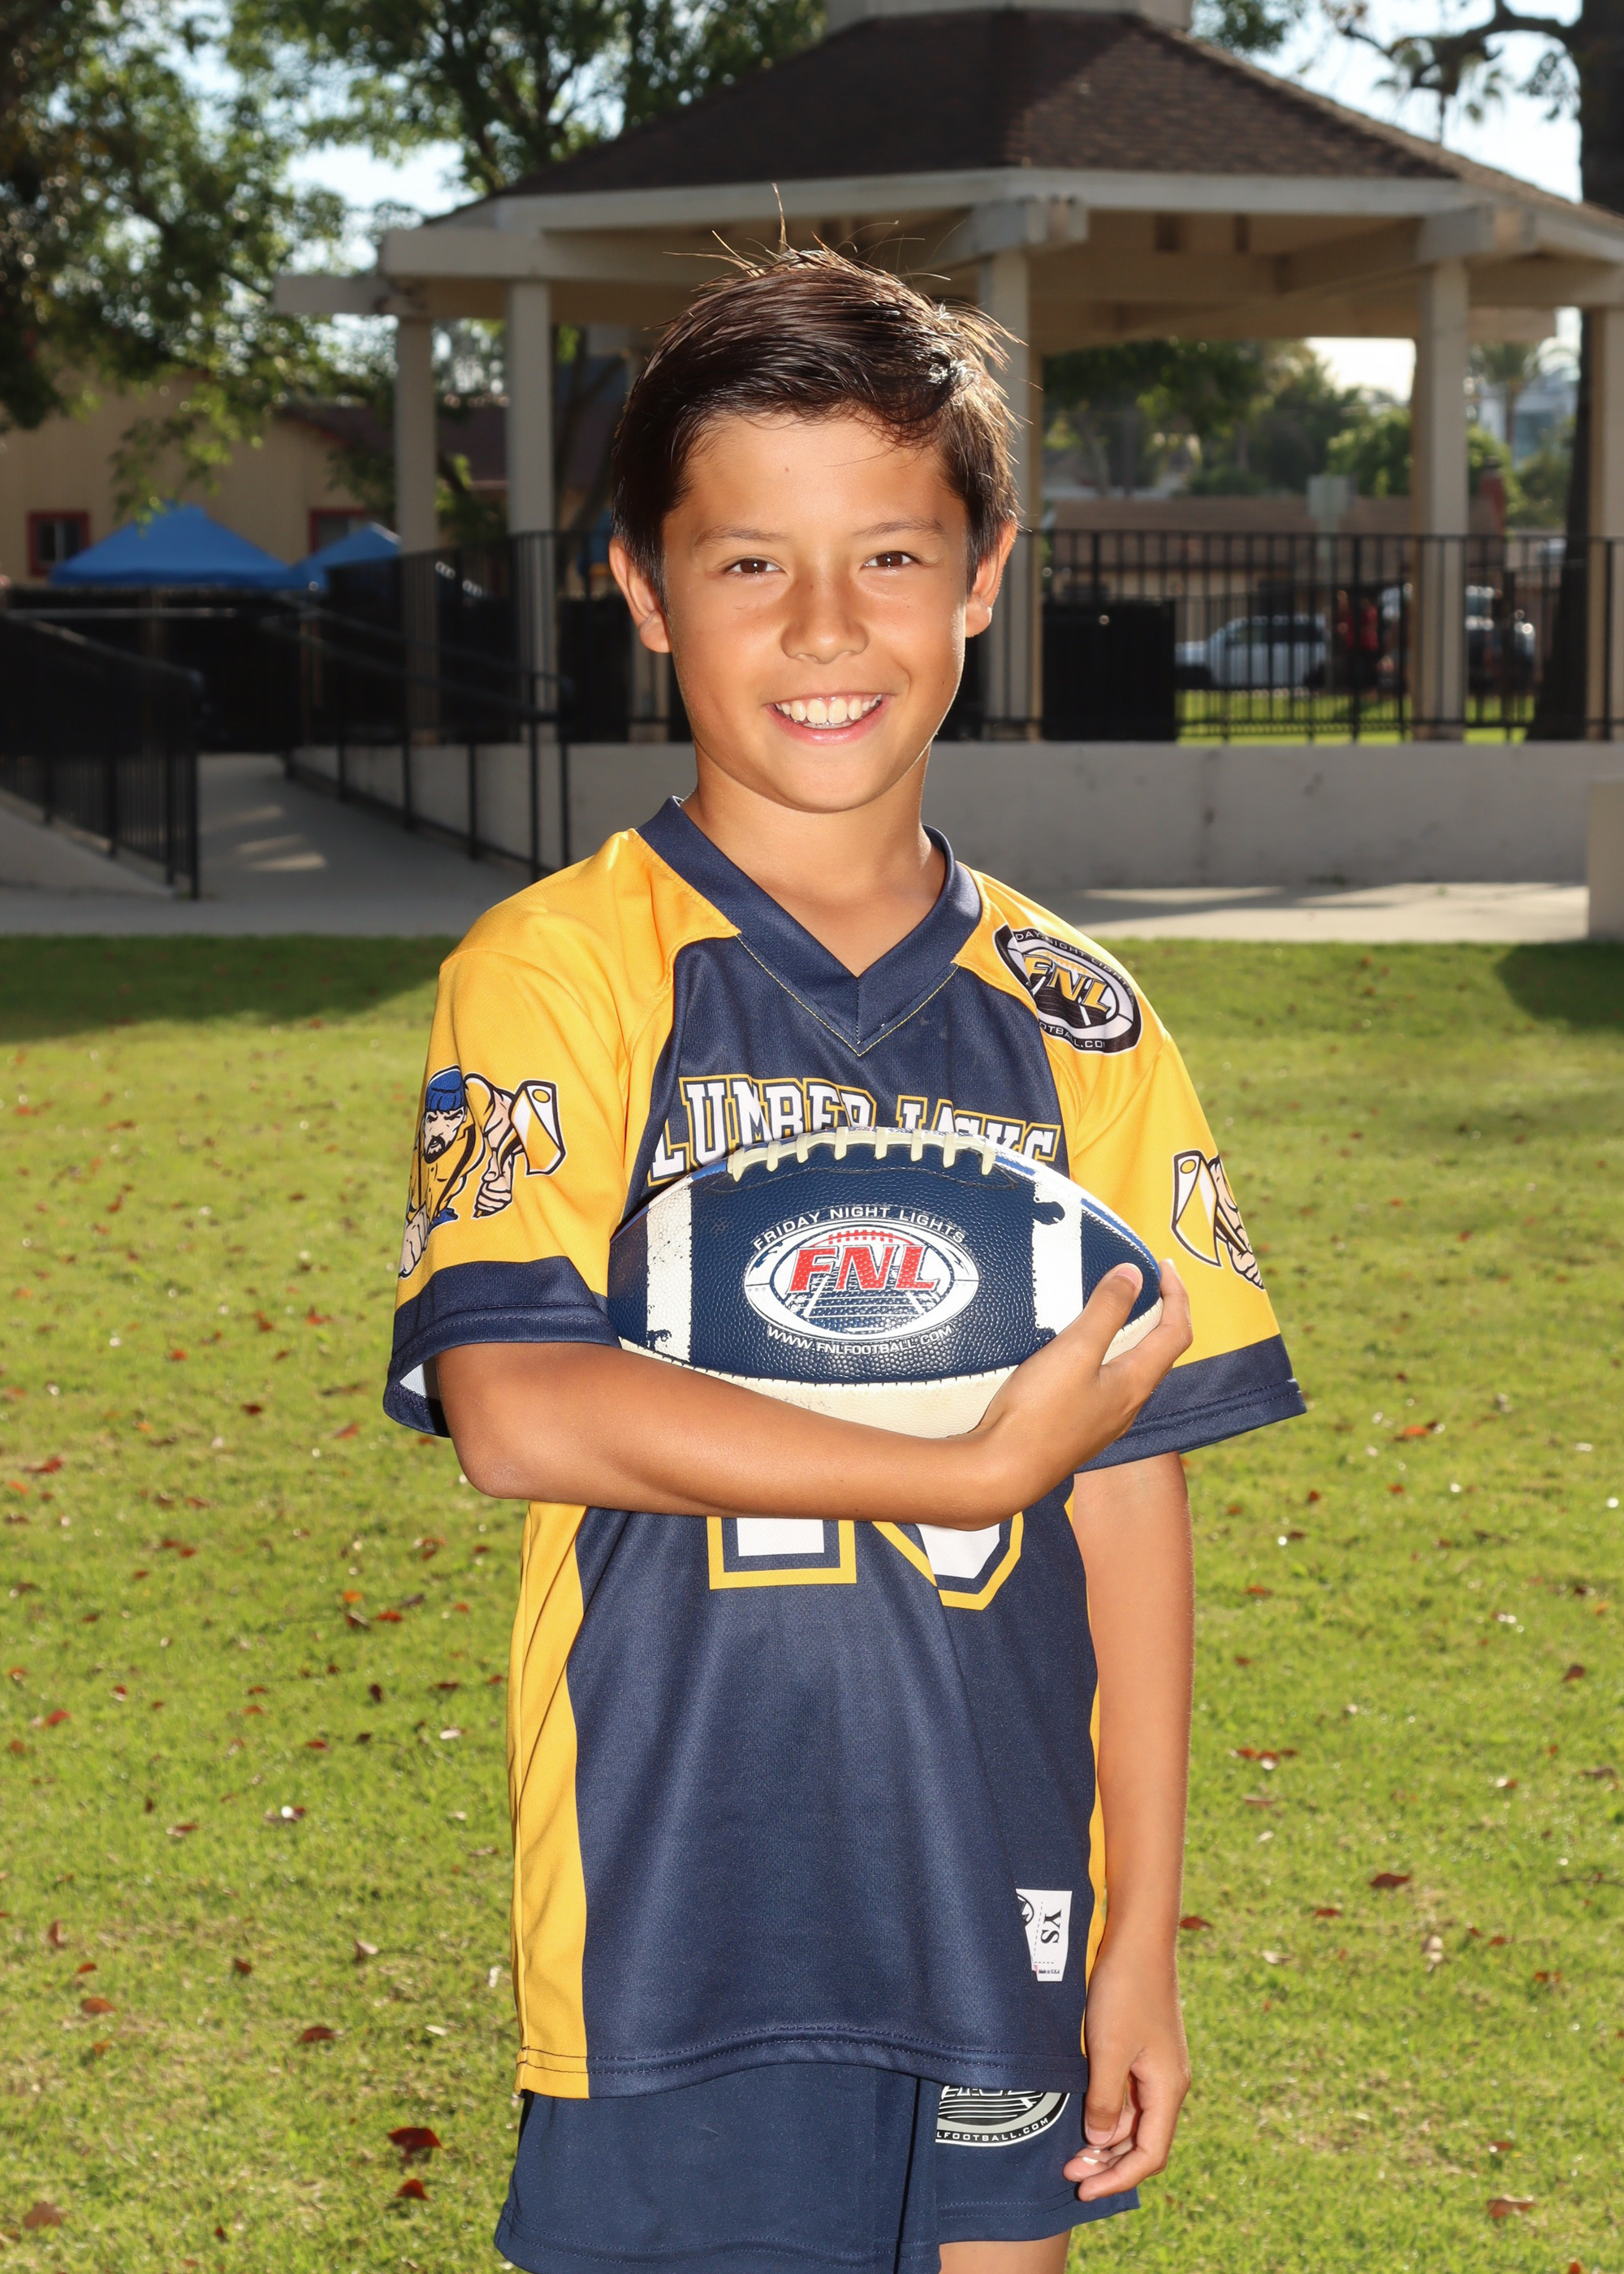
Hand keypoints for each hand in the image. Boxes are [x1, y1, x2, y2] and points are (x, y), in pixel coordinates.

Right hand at [961, 1259, 1191, 1520]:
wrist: (1002, 1472)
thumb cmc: (1039, 1413)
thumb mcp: (1074, 1351)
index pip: (1177, 1333)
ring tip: (1114, 1311)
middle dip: (1160, 1313)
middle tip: (1145, 1282)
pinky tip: (1080, 1355)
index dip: (1177, 1295)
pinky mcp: (1080, 1429)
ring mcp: (1105, 1421)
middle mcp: (1128, 1405)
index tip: (1164, 1265)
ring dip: (1134, 1337)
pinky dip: (1109, 1357)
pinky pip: (1108, 1385)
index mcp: (1136, 1383)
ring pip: (1134, 1371)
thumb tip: (1134, 1274)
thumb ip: (1106, 1310)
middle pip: (1160, 1353)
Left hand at [1064, 1934, 1190, 2201]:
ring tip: (1069, 2151)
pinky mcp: (1142, 2050)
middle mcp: (1167, 2082)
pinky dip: (1106, 2113)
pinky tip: (1082, 2115)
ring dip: (1105, 2140)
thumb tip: (1100, 2142)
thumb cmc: (1125, 1989)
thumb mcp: (1109, 2049)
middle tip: (1069, 2174)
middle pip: (1143, 2141)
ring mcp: (1156, 2066)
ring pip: (1134, 2120)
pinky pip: (1127, 2095)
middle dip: (1108, 2163)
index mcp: (1168, 2087)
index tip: (1085, 2190)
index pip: (1150, 2154)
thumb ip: (1105, 2100)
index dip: (1118, 2178)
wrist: (1136, 1938)